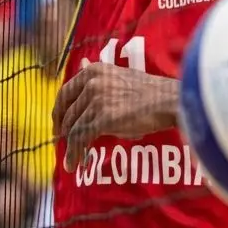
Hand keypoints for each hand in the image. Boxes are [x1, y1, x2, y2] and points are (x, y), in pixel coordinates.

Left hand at [53, 63, 179, 172]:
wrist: (169, 101)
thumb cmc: (148, 91)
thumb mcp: (119, 76)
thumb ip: (97, 74)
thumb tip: (81, 63)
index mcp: (94, 70)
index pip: (65, 92)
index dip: (58, 111)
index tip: (58, 124)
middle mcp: (92, 82)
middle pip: (67, 112)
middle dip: (64, 130)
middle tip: (64, 143)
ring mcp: (97, 100)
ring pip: (73, 128)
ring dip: (69, 146)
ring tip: (71, 159)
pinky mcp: (103, 118)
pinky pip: (80, 139)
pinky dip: (74, 153)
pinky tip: (74, 163)